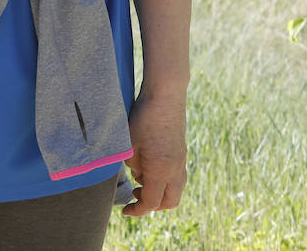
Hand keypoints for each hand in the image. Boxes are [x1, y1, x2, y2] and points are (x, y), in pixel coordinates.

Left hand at [122, 89, 187, 215]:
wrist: (165, 97)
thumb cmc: (143, 119)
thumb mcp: (129, 144)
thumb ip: (132, 165)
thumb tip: (137, 174)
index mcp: (161, 171)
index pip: (151, 202)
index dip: (137, 210)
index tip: (125, 210)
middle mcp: (175, 170)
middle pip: (169, 202)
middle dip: (152, 204)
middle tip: (135, 195)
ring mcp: (181, 161)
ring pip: (176, 189)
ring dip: (160, 192)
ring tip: (141, 179)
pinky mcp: (181, 152)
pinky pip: (177, 176)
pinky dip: (165, 180)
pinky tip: (150, 165)